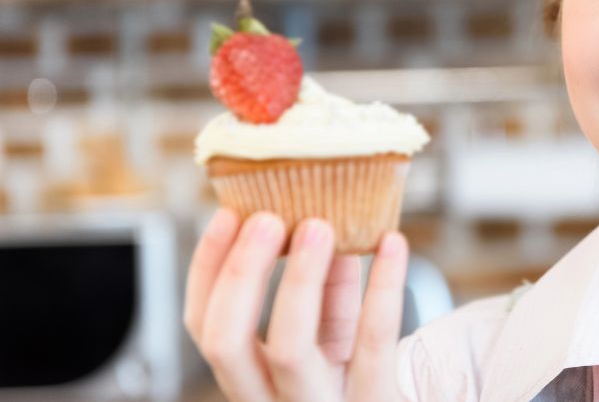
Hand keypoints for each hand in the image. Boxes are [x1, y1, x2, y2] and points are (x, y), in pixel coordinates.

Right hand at [184, 208, 409, 400]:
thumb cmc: (363, 375)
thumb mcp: (333, 337)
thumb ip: (323, 289)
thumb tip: (321, 221)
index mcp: (253, 381)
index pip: (206, 328)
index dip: (207, 270)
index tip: (226, 214)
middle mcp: (274, 401)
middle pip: (227, 342)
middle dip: (240, 274)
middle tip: (266, 218)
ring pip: (288, 350)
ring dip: (298, 279)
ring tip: (319, 225)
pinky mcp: (374, 401)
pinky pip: (373, 341)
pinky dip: (383, 285)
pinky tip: (392, 243)